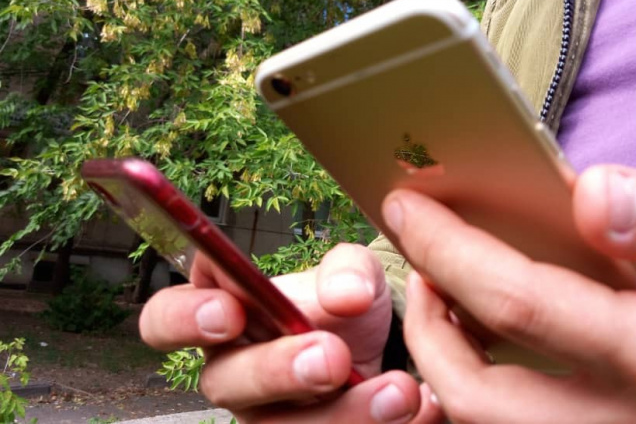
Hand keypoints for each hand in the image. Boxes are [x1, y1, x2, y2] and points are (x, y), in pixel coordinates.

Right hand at [139, 243, 441, 422]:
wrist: (390, 350)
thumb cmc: (349, 306)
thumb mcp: (355, 277)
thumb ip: (349, 274)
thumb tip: (347, 295)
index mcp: (226, 315)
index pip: (168, 318)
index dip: (184, 317)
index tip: (228, 310)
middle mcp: (235, 373)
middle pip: (226, 383)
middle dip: (278, 370)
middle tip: (331, 357)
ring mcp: (267, 417)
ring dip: (343, 414)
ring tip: (399, 393)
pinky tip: (419, 407)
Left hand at [383, 165, 635, 422]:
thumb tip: (590, 195)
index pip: (524, 304)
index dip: (451, 252)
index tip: (410, 211)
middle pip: (482, 399)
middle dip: (428, 331)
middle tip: (422, 268)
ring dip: (452, 373)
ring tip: (451, 305)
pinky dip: (496, 399)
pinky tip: (501, 350)